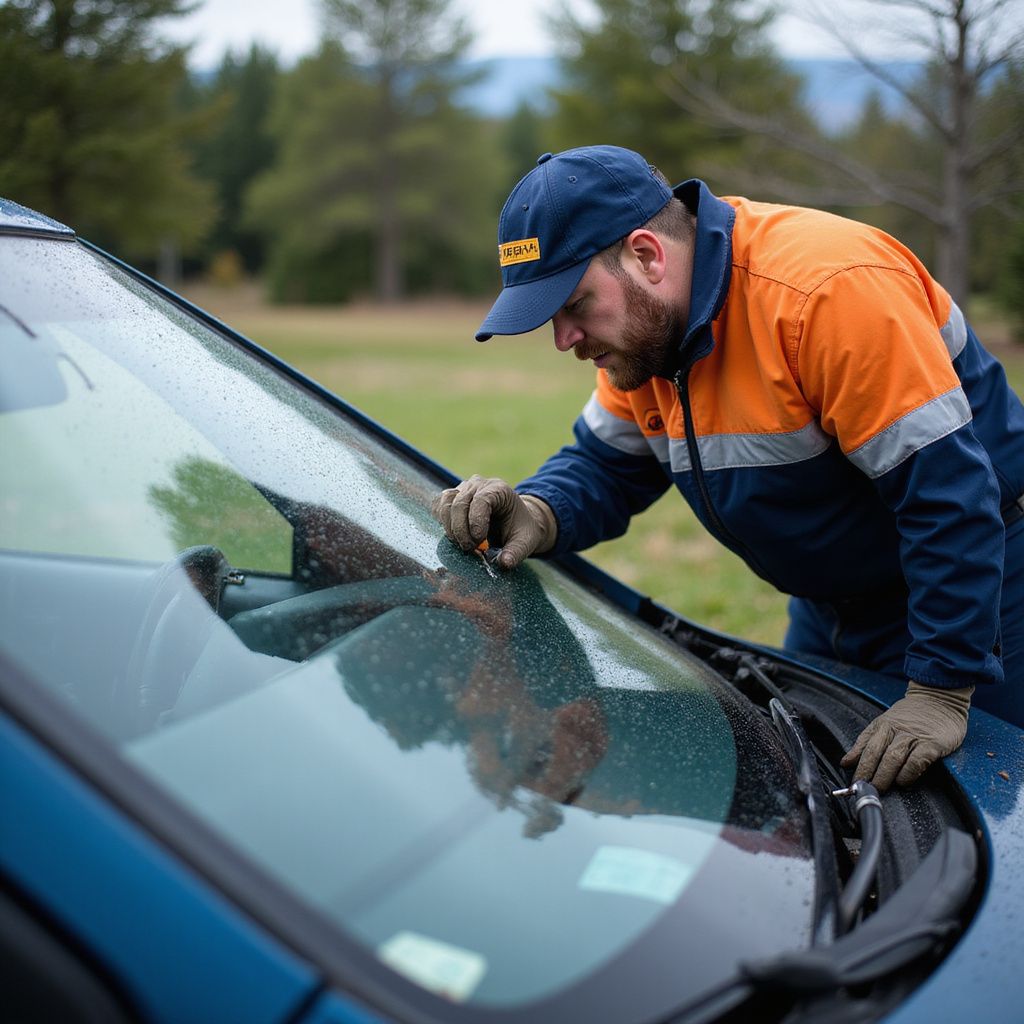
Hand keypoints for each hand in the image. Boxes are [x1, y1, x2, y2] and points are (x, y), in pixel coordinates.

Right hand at [431, 476, 556, 568]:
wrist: (513, 521)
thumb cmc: (519, 529)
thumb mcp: (525, 542)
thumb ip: (516, 552)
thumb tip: (504, 563)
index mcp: (499, 489)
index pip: (482, 499)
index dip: (476, 520)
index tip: (478, 540)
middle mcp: (478, 484)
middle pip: (460, 502)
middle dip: (461, 529)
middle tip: (469, 548)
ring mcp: (463, 489)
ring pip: (446, 502)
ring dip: (450, 527)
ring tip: (462, 543)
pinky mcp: (452, 497)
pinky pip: (439, 505)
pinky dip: (442, 521)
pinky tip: (454, 535)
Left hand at [841, 681, 972, 791]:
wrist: (939, 699)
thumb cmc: (912, 715)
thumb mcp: (885, 723)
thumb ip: (866, 742)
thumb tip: (846, 762)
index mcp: (882, 724)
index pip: (864, 745)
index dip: (856, 764)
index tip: (852, 780)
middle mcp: (894, 729)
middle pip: (875, 752)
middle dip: (867, 772)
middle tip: (863, 788)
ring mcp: (913, 736)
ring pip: (892, 758)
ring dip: (883, 776)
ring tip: (879, 788)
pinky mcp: (932, 744)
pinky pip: (916, 761)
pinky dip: (907, 774)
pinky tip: (903, 782)